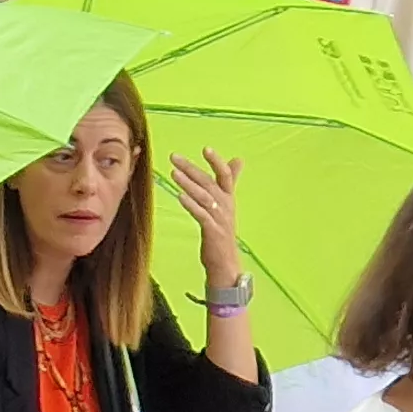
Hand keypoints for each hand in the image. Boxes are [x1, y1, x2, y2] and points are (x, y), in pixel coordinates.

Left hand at [167, 148, 243, 270]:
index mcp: (228, 198)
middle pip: (209, 182)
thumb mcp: (226, 204)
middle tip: (174, 157)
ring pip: (204, 197)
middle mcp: (226, 206)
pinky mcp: (213, 232)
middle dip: (191, 168)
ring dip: (188, 184)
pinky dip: (191, 205)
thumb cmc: (222, 232)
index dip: (217, 161)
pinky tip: (180, 196)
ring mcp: (220, 219)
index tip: (206, 148)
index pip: (225, 175)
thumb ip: (230, 181)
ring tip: (173, 173)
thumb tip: (238, 159)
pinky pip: (201, 215)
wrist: (225, 263)